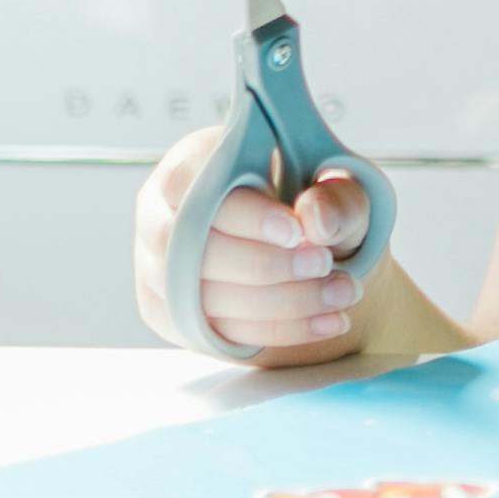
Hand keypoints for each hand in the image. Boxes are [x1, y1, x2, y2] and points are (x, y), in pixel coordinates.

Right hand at [130, 123, 374, 365]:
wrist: (299, 242)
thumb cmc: (305, 201)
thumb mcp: (334, 186)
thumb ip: (335, 196)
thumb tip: (316, 220)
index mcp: (187, 165)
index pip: (189, 184)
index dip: (240, 213)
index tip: (295, 230)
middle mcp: (157, 217)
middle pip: (191, 249)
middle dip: (264, 264)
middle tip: (324, 264)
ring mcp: (157, 272)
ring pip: (205, 298)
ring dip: (281, 302)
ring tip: (341, 293)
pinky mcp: (173, 317)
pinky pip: (219, 332)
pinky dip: (280, 329)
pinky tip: (328, 320)